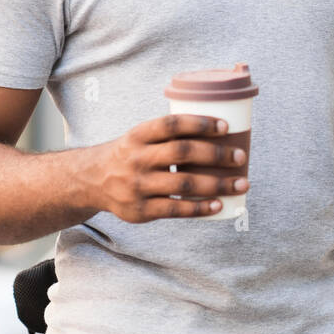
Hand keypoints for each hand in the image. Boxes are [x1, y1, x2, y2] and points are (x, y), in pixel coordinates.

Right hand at [84, 114, 248, 221]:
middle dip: (217, 154)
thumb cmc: (131, 154)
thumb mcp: (141, 137)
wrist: (91, 181)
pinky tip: (219, 205)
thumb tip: (223, 131)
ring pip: (184, 184)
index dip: (200, 123)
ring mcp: (138, 186)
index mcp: (138, 135)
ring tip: (242, 183)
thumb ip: (171, 135)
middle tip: (241, 156)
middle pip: (183, 153)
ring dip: (218, 184)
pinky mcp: (139, 210)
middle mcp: (137, 159)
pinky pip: (175, 210)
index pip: (172, 125)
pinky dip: (200, 208)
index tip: (226, 126)